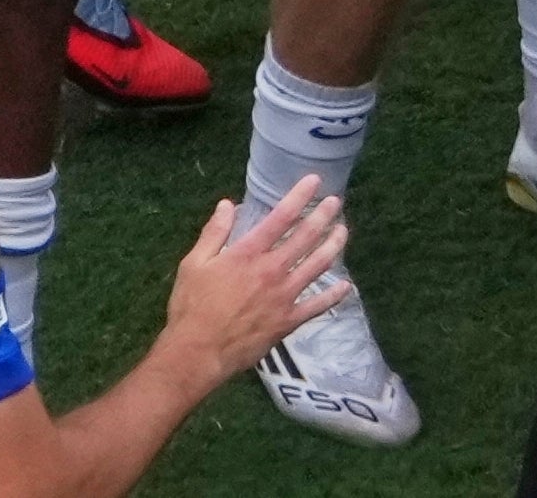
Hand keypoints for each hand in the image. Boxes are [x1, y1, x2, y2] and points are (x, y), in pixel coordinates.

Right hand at [159, 180, 351, 383]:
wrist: (196, 353)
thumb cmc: (190, 308)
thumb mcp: (193, 265)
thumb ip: (214, 233)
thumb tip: (228, 204)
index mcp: (248, 254)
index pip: (281, 218)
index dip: (300, 196)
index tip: (315, 181)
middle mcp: (272, 270)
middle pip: (307, 237)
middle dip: (324, 216)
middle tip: (336, 202)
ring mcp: (284, 296)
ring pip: (318, 265)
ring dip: (334, 245)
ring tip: (343, 231)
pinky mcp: (289, 320)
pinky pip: (318, 305)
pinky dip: (334, 295)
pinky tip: (345, 286)